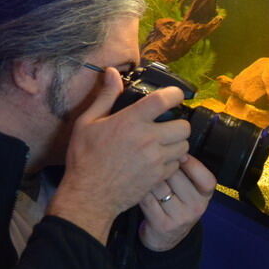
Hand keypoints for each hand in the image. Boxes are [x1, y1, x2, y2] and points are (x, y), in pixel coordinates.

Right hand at [48, 68, 190, 243]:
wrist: (89, 195)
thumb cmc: (84, 157)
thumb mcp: (87, 122)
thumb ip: (105, 96)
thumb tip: (112, 72)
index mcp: (131, 121)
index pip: (164, 99)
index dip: (175, 94)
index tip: (175, 95)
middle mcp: (148, 138)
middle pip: (183, 125)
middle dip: (178, 123)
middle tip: (167, 125)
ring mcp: (156, 159)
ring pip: (183, 146)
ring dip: (177, 143)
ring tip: (164, 143)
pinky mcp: (158, 176)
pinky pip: (177, 164)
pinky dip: (172, 161)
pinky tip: (159, 160)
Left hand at [138, 155, 215, 251]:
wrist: (166, 238)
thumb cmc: (175, 203)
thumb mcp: (189, 189)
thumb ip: (186, 170)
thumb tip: (174, 144)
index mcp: (206, 195)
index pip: (205, 177)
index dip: (190, 163)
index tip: (177, 154)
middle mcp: (197, 207)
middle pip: (176, 175)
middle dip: (162, 165)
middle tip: (151, 160)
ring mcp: (180, 217)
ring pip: (160, 185)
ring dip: (148, 176)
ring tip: (143, 172)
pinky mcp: (163, 224)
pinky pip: (147, 198)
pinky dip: (140, 190)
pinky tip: (137, 186)